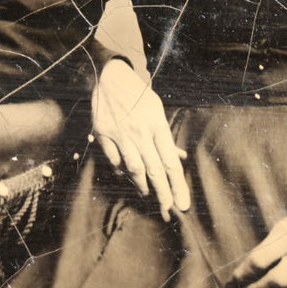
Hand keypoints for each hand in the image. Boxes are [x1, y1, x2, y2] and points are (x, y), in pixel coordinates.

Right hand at [91, 57, 190, 219]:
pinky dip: (121, 170)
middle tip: (168, 211)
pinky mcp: (103, 133)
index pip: (170, 162)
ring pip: (134, 168)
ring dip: (143, 186)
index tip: (182, 204)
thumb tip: (179, 157)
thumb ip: (165, 137)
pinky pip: (113, 159)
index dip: (177, 185)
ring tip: (149, 195)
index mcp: (157, 124)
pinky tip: (127, 176)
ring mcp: (120, 133)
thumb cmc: (138, 95)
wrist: (111, 76)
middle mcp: (139, 131)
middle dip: (163, 194)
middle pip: (154, 170)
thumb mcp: (157, 110)